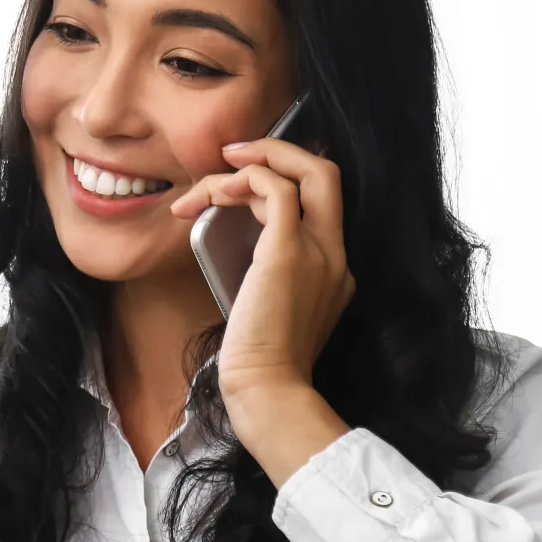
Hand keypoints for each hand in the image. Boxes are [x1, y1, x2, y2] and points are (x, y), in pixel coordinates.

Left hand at [168, 136, 355, 397]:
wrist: (268, 390)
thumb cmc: (260, 364)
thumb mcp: (270, 312)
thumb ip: (268, 280)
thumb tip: (236, 254)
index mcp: (334, 270)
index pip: (321, 203)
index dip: (284, 179)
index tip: (243, 183)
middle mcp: (334, 255)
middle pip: (327, 173)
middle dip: (280, 151)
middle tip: (234, 154)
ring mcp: (318, 251)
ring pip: (302, 172)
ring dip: (249, 165)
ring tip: (207, 185)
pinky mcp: (288, 252)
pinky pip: (275, 189)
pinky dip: (244, 178)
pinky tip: (215, 193)